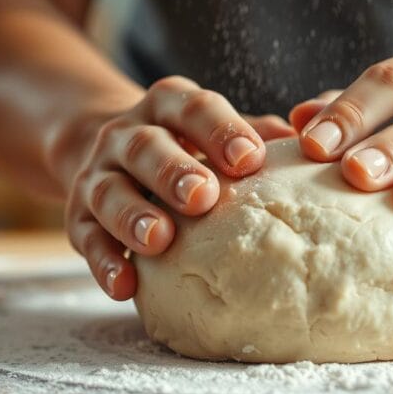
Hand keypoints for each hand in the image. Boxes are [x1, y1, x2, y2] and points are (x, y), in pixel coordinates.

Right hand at [66, 76, 294, 299]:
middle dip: (173, 171)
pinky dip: (103, 263)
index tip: (250, 159)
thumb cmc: (185, 146)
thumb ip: (255, 135)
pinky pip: (86, 239)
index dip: (220, 131)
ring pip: (110, 193)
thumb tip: (314, 145)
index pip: (193, 109)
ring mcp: (98, 175)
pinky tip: (125, 286)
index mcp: (168, 106)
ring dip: (133, 216)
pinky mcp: (78, 216)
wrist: (105, 151)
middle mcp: (126, 135)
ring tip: (160, 240)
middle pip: (146, 148)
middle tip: (203, 197)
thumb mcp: (214, 130)